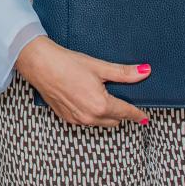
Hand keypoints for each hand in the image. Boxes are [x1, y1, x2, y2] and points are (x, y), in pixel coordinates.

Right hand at [14, 37, 149, 126]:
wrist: (40, 64)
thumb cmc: (67, 63)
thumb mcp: (98, 66)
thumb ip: (124, 73)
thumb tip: (144, 72)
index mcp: (101, 105)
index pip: (126, 113)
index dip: (137, 114)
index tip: (144, 117)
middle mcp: (90, 117)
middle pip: (115, 120)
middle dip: (120, 111)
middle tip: (119, 96)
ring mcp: (77, 120)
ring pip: (100, 122)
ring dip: (105, 113)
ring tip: (101, 95)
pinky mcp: (67, 118)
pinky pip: (86, 121)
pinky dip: (91, 113)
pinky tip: (86, 98)